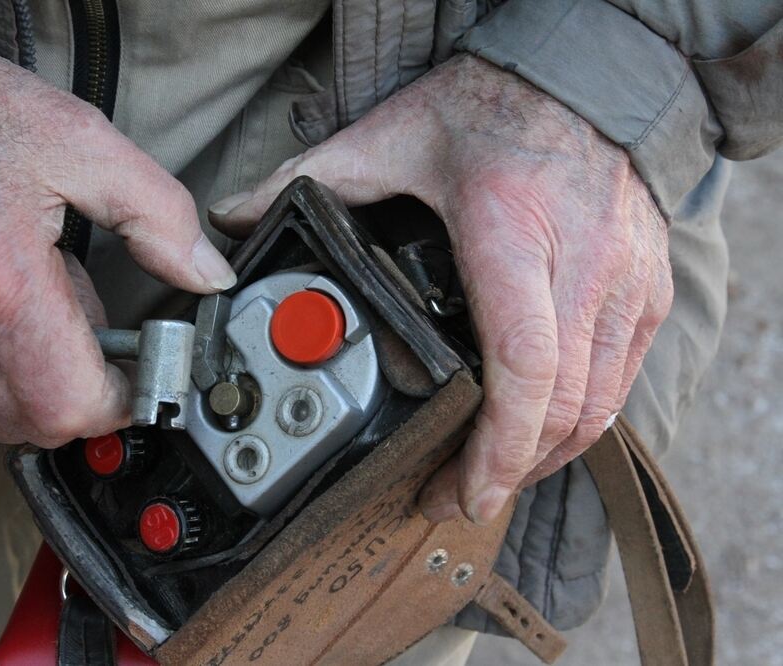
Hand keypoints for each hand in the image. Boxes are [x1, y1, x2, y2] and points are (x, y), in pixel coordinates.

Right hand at [0, 52, 234, 446]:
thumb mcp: (83, 143)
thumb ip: (159, 216)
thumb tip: (207, 275)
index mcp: (0, 282)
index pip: (72, 405)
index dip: (120, 400)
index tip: (136, 371)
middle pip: (38, 423)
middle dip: (81, 391)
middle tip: (83, 328)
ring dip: (32, 386)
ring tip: (30, 313)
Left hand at [209, 54, 670, 524]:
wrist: (587, 75)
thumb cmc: (495, 104)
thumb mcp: (395, 136)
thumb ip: (314, 177)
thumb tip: (239, 213)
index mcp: (512, 236)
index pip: (524, 365)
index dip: (498, 445)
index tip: (465, 491)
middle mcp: (583, 267)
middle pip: (565, 409)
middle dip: (509, 473)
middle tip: (454, 496)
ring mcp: (626, 283)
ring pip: (602, 407)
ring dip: (545, 456)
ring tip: (491, 477)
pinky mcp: (647, 290)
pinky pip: (625, 380)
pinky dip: (581, 420)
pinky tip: (540, 431)